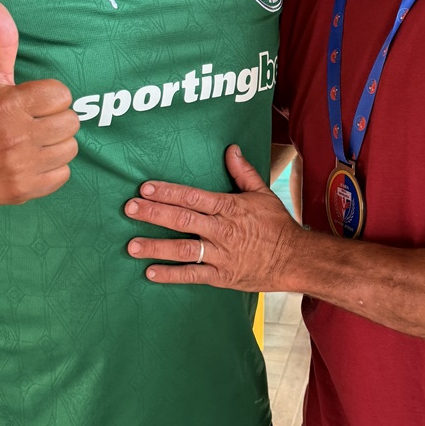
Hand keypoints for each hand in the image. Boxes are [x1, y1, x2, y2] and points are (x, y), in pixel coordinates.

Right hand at [0, 0, 79, 204]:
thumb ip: (0, 41)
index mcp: (10, 105)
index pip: (61, 95)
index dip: (48, 95)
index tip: (31, 100)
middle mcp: (16, 138)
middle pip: (71, 122)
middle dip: (54, 118)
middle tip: (32, 120)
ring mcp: (20, 167)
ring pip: (70, 149)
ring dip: (55, 143)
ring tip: (32, 139)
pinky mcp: (22, 190)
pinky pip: (62, 174)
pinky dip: (51, 168)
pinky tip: (30, 159)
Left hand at [125, 144, 303, 288]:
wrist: (294, 259)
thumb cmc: (277, 225)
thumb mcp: (262, 193)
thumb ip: (243, 172)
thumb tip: (231, 149)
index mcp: (229, 207)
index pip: (193, 197)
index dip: (168, 192)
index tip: (145, 188)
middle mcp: (222, 230)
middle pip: (182, 220)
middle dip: (153, 214)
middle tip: (129, 209)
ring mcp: (221, 254)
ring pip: (184, 249)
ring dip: (156, 247)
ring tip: (132, 245)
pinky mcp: (221, 276)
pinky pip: (193, 275)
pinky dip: (172, 275)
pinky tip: (150, 272)